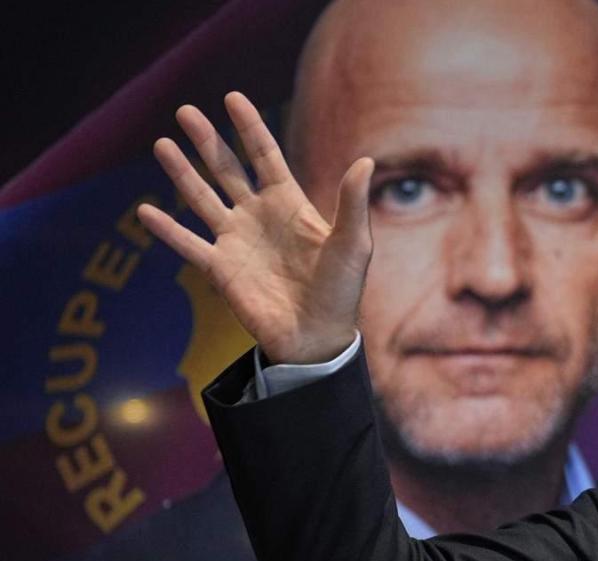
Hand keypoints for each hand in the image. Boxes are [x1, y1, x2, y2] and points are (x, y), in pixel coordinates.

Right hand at [137, 91, 373, 364]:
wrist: (319, 337)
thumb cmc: (342, 292)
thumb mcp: (353, 244)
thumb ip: (353, 203)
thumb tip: (365, 162)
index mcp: (290, 204)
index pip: (265, 156)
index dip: (250, 127)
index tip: (232, 98)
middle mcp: (259, 216)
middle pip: (226, 169)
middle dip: (207, 141)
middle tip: (185, 111)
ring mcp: (236, 241)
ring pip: (202, 197)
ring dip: (181, 172)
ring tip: (161, 144)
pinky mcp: (220, 268)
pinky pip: (188, 244)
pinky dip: (167, 229)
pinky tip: (145, 211)